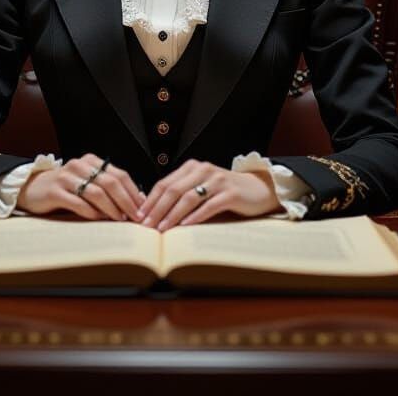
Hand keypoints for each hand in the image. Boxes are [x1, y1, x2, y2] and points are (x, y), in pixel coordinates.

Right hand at [15, 153, 144, 220]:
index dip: (133, 192)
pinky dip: (91, 212)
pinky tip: (99, 220)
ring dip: (111, 209)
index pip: (119, 174)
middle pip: (110, 183)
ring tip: (120, 220)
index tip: (143, 208)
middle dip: (126, 202)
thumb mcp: (87, 183)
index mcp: (92, 161)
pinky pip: (78, 202)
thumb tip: (137, 202)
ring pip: (96, 193)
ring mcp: (67, 177)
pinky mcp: (55, 191)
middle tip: (136, 218)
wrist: (33, 189)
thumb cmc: (66, 189)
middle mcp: (80, 165)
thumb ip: (108, 188)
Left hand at [136, 159, 281, 230]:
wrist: (258, 189)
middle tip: (146, 226)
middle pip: (173, 190)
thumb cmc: (225, 192)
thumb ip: (183, 194)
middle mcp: (203, 170)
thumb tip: (155, 213)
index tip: (138, 216)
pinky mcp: (230, 193)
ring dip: (172, 215)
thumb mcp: (202, 188)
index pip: (165, 183)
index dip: (150, 200)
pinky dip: (195, 216)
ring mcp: (217, 180)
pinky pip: (209, 205)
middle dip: (157, 209)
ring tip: (162, 229)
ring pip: (189, 197)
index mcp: (192, 167)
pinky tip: (186, 226)